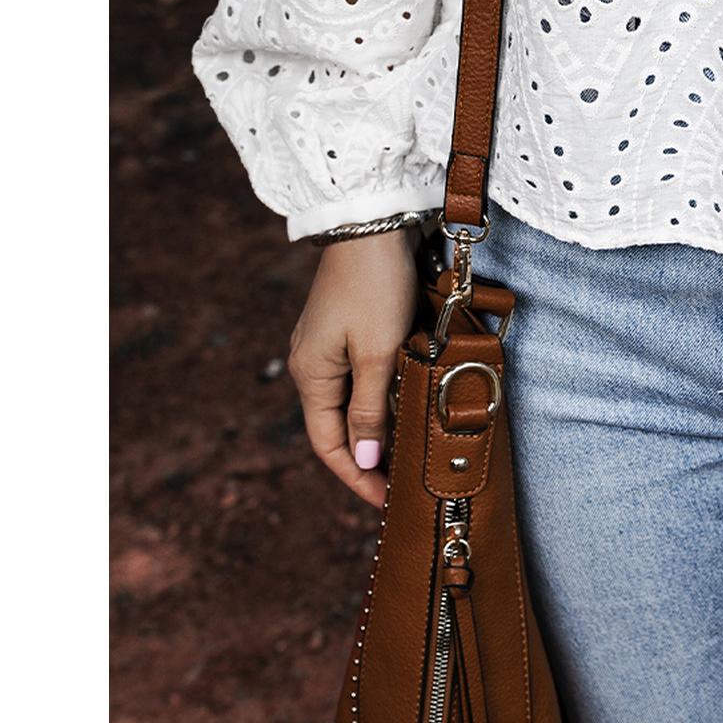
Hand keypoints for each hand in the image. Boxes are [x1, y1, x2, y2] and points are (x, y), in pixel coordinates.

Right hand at [287, 228, 420, 507]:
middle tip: (404, 480)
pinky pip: (362, 374)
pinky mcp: (348, 325)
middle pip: (339, 426)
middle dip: (370, 456)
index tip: (386, 502)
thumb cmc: (374, 285)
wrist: (375, 221)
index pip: (329, 445)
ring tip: (411, 447)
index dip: (357, 477)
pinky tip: (408, 401)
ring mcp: (328, 343)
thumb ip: (370, 410)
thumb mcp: (376, 352)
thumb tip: (365, 461)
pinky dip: (383, 393)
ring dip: (379, 424)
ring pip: (353, 400)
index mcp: (311, 375)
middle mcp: (312, 363)